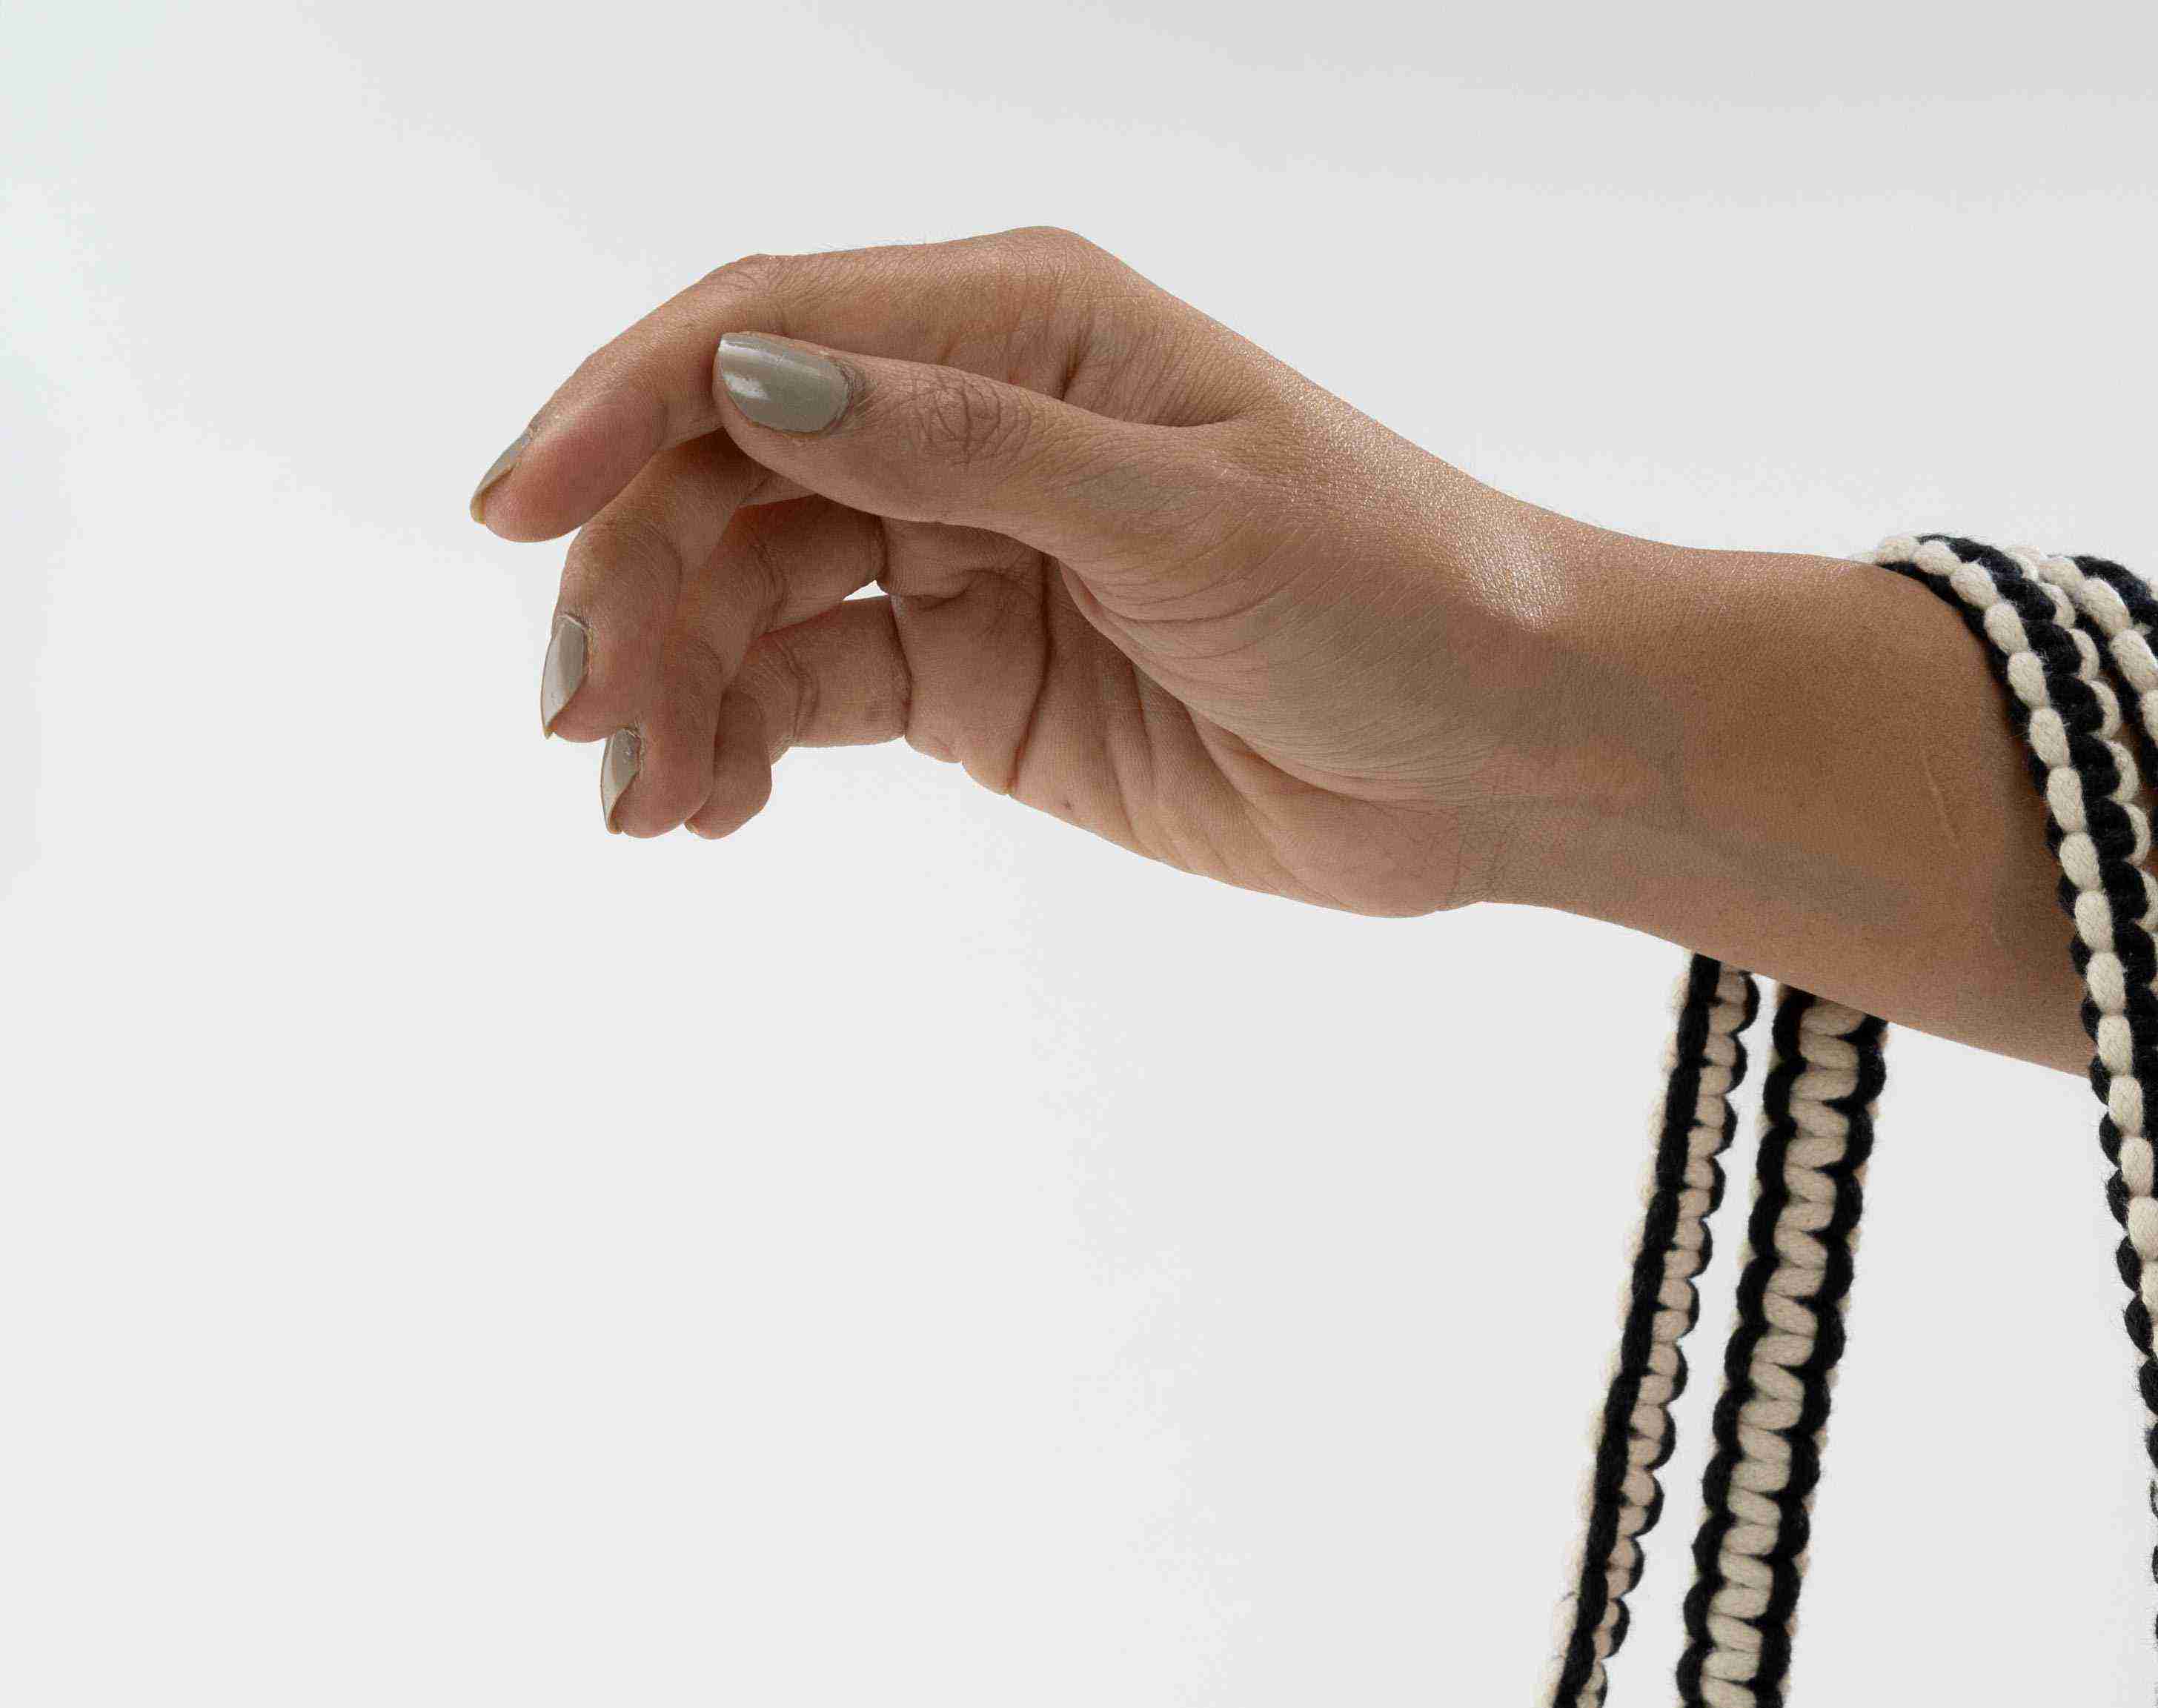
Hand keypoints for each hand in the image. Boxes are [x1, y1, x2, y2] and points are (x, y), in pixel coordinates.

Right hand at [470, 227, 1592, 914]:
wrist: (1511, 751)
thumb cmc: (1395, 594)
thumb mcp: (1188, 513)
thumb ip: (967, 450)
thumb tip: (759, 391)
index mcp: (1017, 324)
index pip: (761, 339)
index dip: (619, 415)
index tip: (521, 516)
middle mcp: (969, 420)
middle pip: (725, 477)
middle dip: (634, 590)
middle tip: (582, 727)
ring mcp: (968, 553)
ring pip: (753, 598)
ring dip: (674, 688)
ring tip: (643, 805)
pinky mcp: (982, 681)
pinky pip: (817, 693)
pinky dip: (745, 743)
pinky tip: (708, 808)